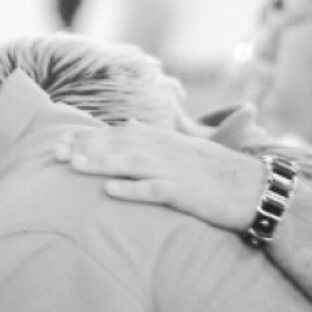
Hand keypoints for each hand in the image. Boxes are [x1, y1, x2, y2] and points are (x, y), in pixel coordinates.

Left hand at [52, 112, 267, 232]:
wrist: (256, 189)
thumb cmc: (217, 171)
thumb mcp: (184, 146)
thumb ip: (153, 133)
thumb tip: (127, 119)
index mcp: (164, 140)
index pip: (120, 133)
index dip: (90, 136)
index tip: (63, 138)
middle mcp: (166, 151)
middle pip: (119, 145)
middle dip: (86, 148)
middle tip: (56, 152)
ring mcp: (175, 170)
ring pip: (131, 164)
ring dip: (101, 164)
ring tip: (74, 166)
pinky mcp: (185, 193)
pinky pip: (154, 191)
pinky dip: (132, 190)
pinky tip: (109, 192)